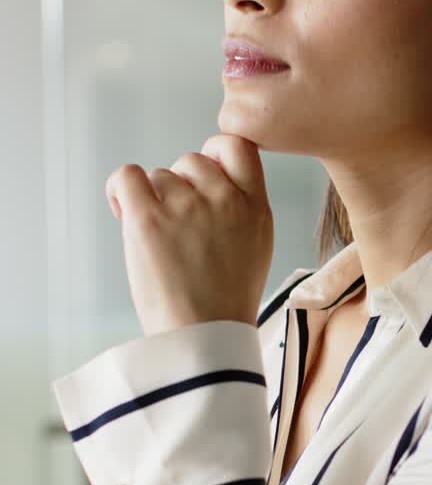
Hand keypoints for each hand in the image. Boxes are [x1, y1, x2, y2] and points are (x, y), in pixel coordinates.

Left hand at [105, 134, 272, 335]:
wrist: (204, 339)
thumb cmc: (224, 303)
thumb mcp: (257, 248)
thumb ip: (242, 209)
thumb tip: (209, 180)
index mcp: (256, 207)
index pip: (238, 146)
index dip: (215, 154)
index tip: (203, 177)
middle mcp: (224, 199)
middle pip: (191, 161)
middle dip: (180, 187)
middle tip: (176, 226)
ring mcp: (186, 206)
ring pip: (160, 176)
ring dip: (153, 201)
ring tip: (158, 241)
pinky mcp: (149, 218)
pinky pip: (128, 177)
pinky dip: (121, 190)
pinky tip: (124, 212)